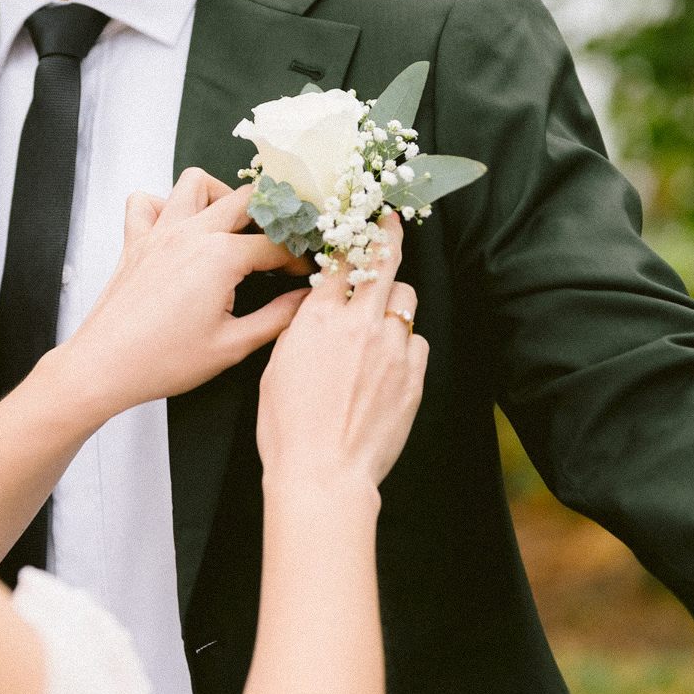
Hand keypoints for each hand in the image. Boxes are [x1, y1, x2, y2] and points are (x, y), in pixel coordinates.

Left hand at [61, 169, 308, 414]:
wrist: (105, 366)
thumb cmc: (163, 361)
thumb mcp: (232, 345)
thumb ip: (277, 318)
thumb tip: (305, 300)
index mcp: (220, 257)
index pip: (275, 245)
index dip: (297, 258)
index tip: (303, 273)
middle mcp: (190, 234)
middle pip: (245, 200)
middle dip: (271, 216)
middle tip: (278, 244)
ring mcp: (159, 233)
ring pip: (194, 184)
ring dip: (219, 196)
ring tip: (231, 225)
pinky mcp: (134, 242)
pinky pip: (146, 203)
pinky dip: (164, 205)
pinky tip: (179, 230)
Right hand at [257, 213, 427, 494]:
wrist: (324, 474)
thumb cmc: (288, 428)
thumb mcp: (277, 367)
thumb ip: (300, 329)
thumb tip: (316, 308)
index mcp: (319, 319)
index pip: (342, 258)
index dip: (353, 233)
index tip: (361, 218)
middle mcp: (360, 325)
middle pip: (384, 263)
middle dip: (388, 238)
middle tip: (390, 222)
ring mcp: (392, 349)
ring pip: (405, 303)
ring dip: (394, 303)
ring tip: (379, 322)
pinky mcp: (414, 376)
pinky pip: (416, 343)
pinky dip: (404, 345)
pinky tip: (386, 365)